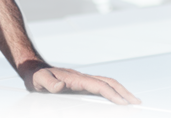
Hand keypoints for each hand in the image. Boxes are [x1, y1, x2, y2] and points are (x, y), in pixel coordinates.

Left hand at [19, 61, 141, 106]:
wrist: (32, 67)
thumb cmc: (36, 75)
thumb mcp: (39, 81)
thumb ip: (49, 83)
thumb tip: (61, 86)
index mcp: (76, 79)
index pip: (99, 86)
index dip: (112, 94)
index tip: (124, 102)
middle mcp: (82, 78)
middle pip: (108, 83)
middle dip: (124, 92)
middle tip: (138, 103)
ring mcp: (82, 80)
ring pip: (106, 84)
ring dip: (121, 91)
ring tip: (133, 101)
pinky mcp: (80, 84)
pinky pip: (100, 87)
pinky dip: (112, 92)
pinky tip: (116, 99)